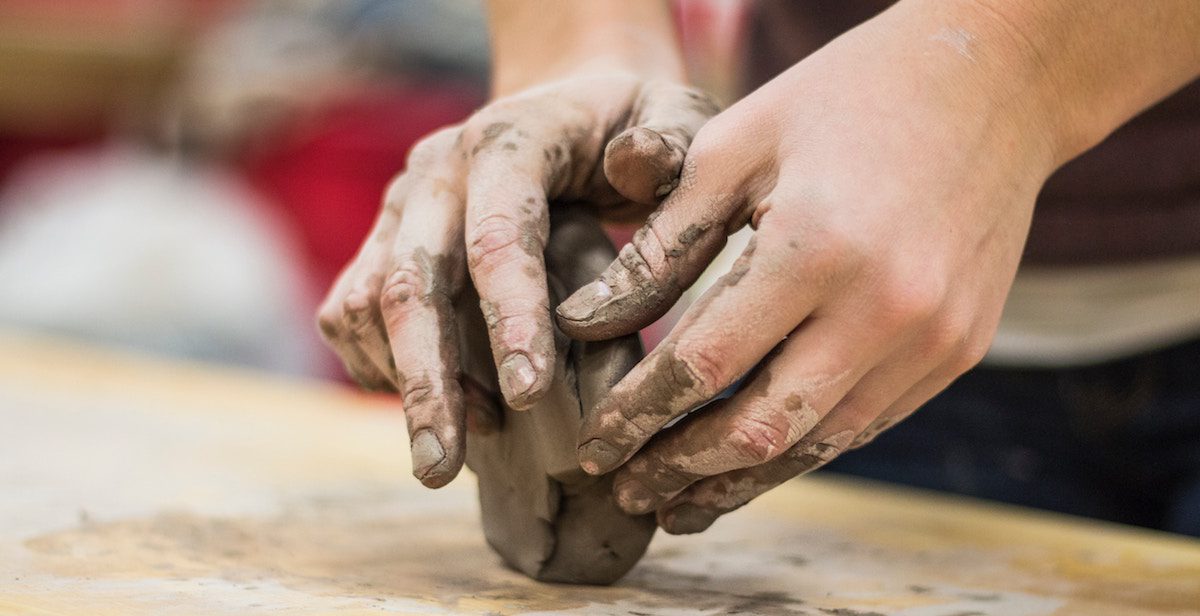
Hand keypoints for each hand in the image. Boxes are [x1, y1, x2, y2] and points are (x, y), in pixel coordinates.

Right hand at [317, 70, 717, 487]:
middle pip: (409, 282)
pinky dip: (380, 369)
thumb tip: (633, 167)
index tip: (530, 399)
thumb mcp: (675, 113)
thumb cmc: (633, 123)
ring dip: (404, 383)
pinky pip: (351, 312)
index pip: (498, 236)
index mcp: (509, 141)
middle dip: (427, 382)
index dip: (509, 319)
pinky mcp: (382, 240)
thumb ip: (669, 140)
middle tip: (440, 469)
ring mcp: (400, 207)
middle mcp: (436, 173)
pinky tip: (440, 406)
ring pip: (366, 304)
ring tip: (456, 449)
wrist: (568, 104)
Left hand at [557, 5, 1059, 531]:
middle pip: (759, 428)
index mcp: (816, 247)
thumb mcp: (735, 147)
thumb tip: (584, 325)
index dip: (637, 415)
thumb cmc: (845, 100)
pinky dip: (802, 447)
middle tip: (627, 491)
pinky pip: (866, 423)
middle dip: (681, 470)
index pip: (702, 364)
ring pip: (817, 444)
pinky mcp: (959, 352)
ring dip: (741, 481)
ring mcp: (933, 340)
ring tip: (680, 504)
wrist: (994, 82)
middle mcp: (885, 309)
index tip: (592, 444)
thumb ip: (660, 245)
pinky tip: (756, 460)